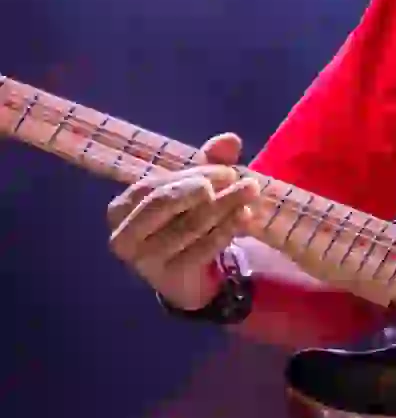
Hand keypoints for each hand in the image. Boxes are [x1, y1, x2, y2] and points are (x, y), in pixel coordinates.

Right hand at [106, 133, 263, 311]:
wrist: (188, 276)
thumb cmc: (183, 221)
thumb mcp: (193, 188)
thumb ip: (209, 162)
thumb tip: (230, 140)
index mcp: (123, 206)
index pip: (159, 184)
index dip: (198, 174)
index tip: (230, 171)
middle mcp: (124, 234)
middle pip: (166, 203)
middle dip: (208, 190)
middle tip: (244, 183)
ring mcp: (143, 260)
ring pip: (187, 226)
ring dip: (224, 208)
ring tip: (250, 197)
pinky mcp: (166, 278)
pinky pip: (199, 251)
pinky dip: (224, 232)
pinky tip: (244, 218)